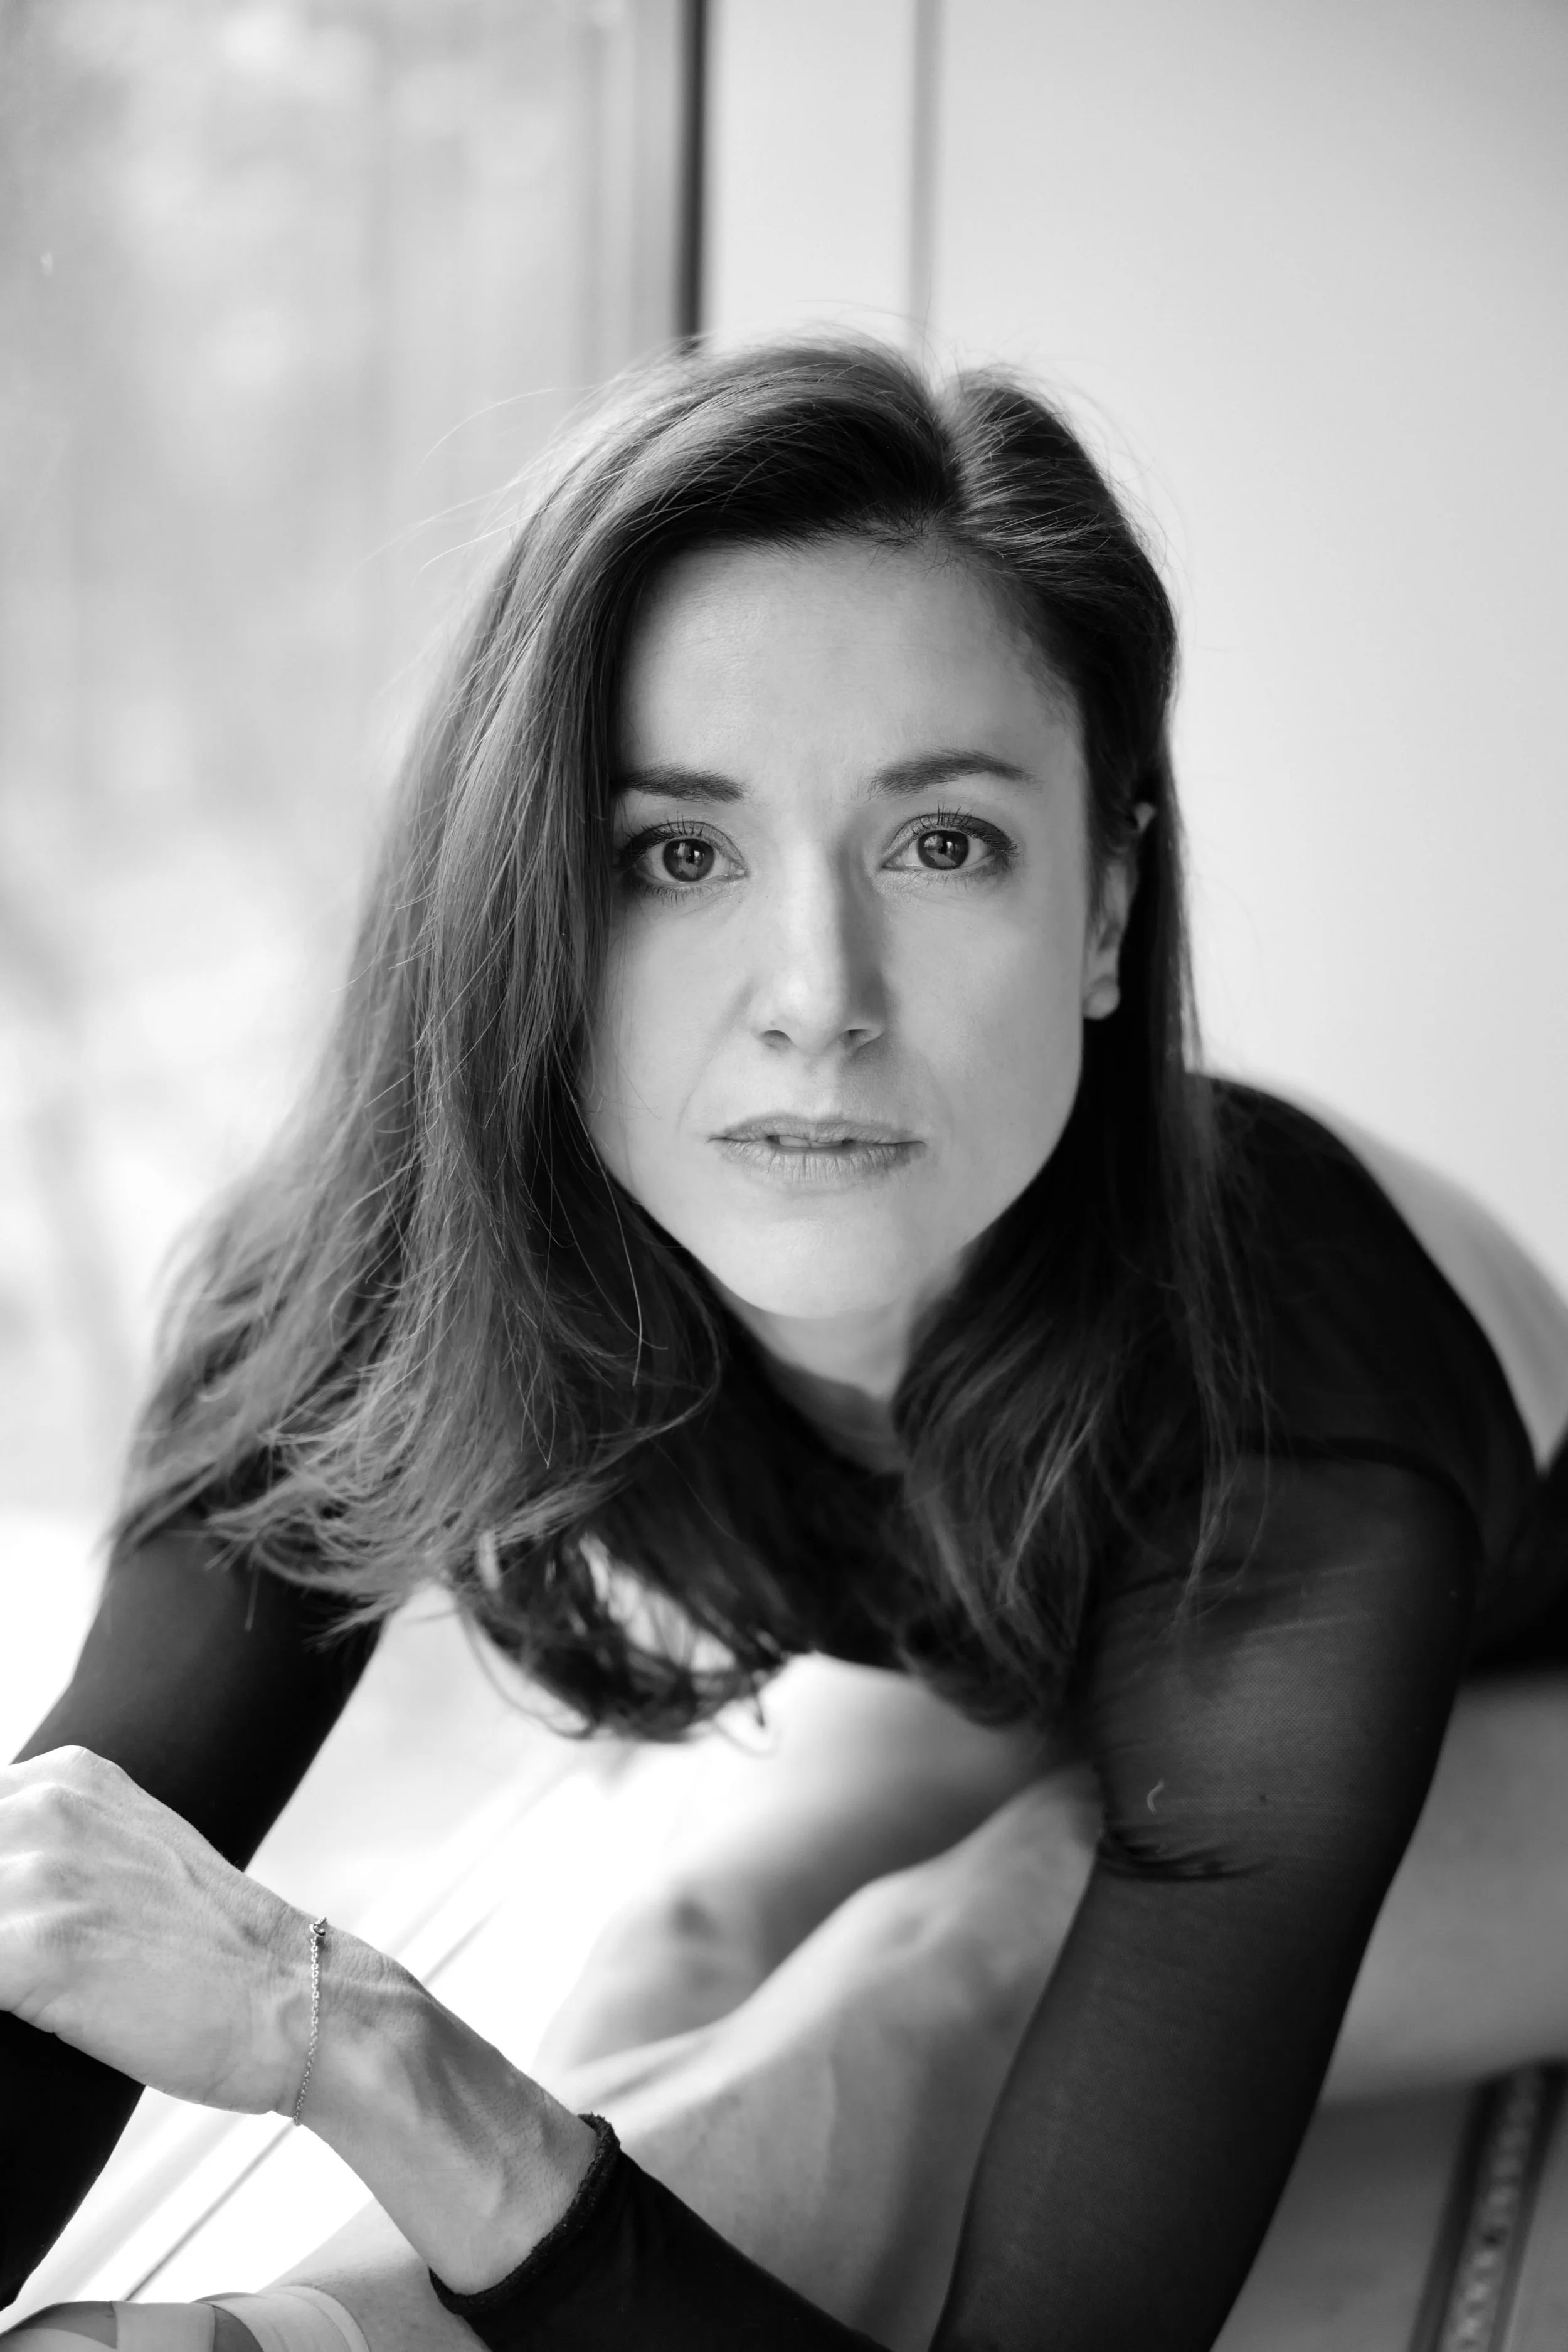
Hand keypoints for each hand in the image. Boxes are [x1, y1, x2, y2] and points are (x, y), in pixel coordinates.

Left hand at [0, 1745, 309, 2113]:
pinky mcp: (40, 1948)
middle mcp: (49, 1807)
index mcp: (66, 1777)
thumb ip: (48, 1853)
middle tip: (8, 1961)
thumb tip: (3, 1889)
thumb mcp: (126, 1862)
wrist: (297, 2001)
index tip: (5, 1926)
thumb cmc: (208, 1957)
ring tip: (15, 1983)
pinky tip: (11, 2015)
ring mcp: (45, 1873)